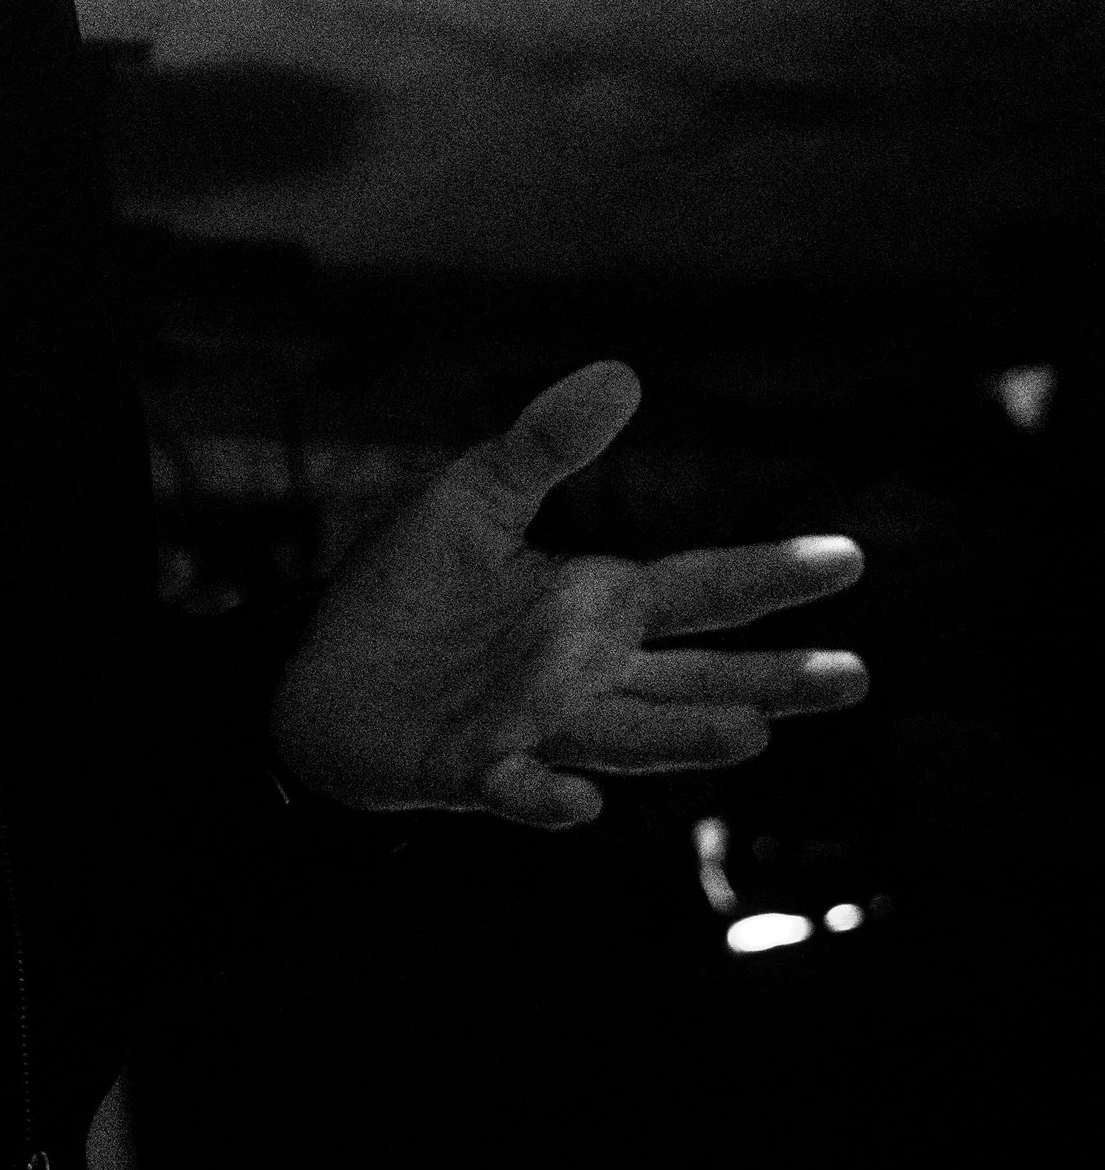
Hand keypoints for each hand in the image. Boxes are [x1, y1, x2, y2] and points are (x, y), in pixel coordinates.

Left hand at [268, 361, 867, 830]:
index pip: (701, 590)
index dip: (772, 575)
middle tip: (856, 676)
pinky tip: (577, 800)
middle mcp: (585, 675)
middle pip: (697, 678)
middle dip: (772, 680)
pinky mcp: (471, 770)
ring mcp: (536, 729)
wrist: (314, 673)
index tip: (850, 555)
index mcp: (594, 606)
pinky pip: (517, 790)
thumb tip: (626, 369)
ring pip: (629, 736)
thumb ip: (546, 444)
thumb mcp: (475, 496)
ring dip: (684, 737)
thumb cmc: (408, 588)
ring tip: (752, 733)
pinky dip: (546, 797)